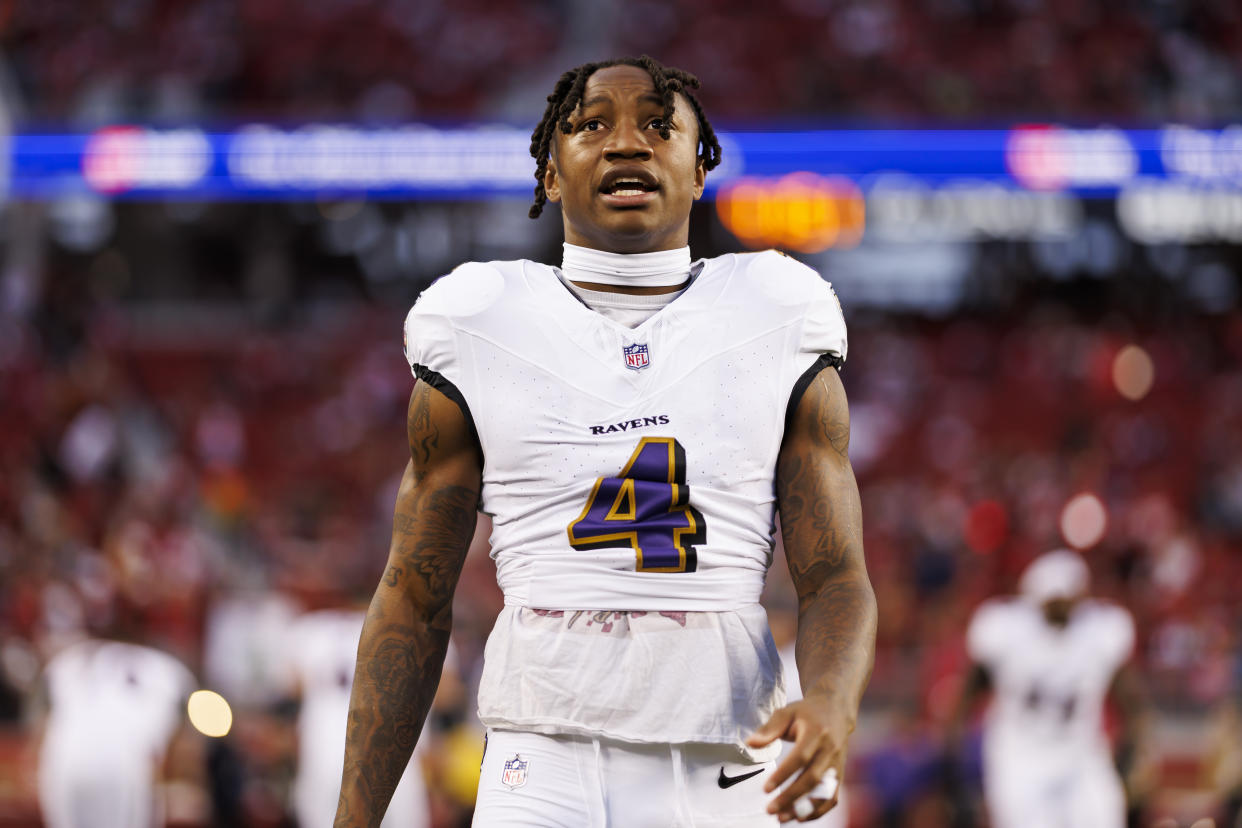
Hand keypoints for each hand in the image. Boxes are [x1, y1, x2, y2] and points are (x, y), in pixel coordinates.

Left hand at [746, 698, 848, 822]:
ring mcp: (837, 763)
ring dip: (805, 809)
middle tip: (771, 810)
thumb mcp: (786, 712)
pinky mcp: (840, 773)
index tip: (766, 789)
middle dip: (791, 797)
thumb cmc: (806, 712)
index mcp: (816, 732)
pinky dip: (819, 810)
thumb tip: (750, 744)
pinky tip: (800, 817)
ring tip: (783, 818)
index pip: (800, 757)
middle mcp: (830, 750)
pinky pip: (833, 796)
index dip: (784, 775)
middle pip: (812, 778)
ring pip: (824, 792)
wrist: (835, 709)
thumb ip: (769, 729)